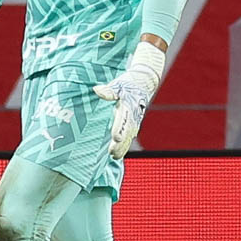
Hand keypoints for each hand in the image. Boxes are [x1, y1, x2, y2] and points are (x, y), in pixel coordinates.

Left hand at [93, 41, 166, 159]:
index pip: (124, 119)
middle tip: (112, 153)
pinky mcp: (134, 124)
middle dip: (120, 143)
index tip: (115, 137)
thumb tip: (97, 90)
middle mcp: (133, 116)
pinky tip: (118, 154)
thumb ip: (109, 90)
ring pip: (129, 137)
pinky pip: (129, 137)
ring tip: (114, 156)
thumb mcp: (118, 84)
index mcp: (128, 106)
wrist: (143, 84)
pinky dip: (124, 146)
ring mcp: (134, 121)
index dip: (120, 128)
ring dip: (122, 147)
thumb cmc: (128, 84)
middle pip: (127, 132)